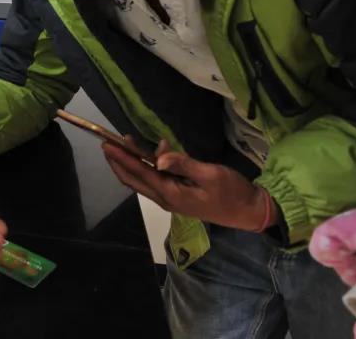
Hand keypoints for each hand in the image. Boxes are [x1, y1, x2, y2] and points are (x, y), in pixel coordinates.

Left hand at [102, 138, 264, 230]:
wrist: (248, 212)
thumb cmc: (231, 192)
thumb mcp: (210, 175)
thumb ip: (183, 165)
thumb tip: (158, 157)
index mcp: (171, 193)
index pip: (139, 172)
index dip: (122, 157)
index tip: (107, 144)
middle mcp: (165, 199)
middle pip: (133, 180)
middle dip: (118, 162)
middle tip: (107, 142)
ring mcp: (170, 200)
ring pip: (141, 182)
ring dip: (129, 165)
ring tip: (122, 146)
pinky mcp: (176, 198)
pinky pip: (152, 182)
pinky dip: (144, 169)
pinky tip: (147, 156)